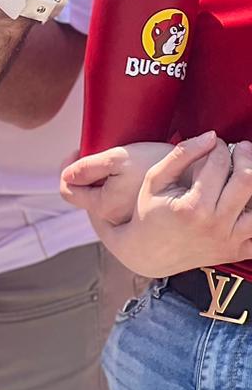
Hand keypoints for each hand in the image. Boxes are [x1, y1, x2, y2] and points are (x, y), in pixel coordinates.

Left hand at [61, 138, 200, 224]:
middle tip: (100, 152)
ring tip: (119, 161)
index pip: (67, 190)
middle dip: (87, 172)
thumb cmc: (158, 164)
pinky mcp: (143, 213)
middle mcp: (114, 220)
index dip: (67, 168)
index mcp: (103, 207)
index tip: (78, 150)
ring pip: (103, 195)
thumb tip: (64, 176)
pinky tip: (132, 170)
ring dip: (103, 178)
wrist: (198, 174)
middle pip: (86, 193)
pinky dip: (119, 184)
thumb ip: (87, 168)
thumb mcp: (118, 159)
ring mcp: (128, 219)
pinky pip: (120, 198)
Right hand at [73, 133, 251, 276]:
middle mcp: (215, 225)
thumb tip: (212, 136)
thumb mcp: (155, 180)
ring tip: (244, 172)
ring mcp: (229, 241)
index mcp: (193, 207)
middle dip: (245, 156)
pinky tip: (244, 199)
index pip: (219, 163)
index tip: (215, 145)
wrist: (148, 253)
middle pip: (248, 179)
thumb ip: (182, 154)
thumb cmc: (149, 212)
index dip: (220, 147)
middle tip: (240, 149)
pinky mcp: (237, 251)